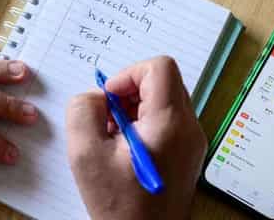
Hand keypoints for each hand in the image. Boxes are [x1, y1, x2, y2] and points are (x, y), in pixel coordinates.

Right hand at [66, 57, 206, 219]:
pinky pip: (165, 115)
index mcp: (170, 124)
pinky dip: (142, 118)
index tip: (111, 98)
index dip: (129, 73)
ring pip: (162, 95)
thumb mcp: (85, 154)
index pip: (160, 67)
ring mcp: (191, 138)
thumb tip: (98, 96)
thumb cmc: (119, 206)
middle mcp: (189, 127)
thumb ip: (82, 110)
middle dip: (128, 91)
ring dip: (133, 105)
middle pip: (160, 80)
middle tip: (109, 117)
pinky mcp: (187, 147)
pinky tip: (126, 143)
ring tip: (115, 134)